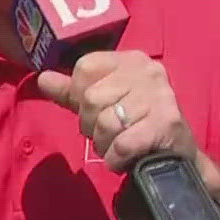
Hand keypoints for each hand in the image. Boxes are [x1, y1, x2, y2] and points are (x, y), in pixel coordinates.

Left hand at [35, 51, 204, 174]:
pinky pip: (122, 144)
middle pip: (91, 97)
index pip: (85, 67)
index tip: (96, 111)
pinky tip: (125, 159)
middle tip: (109, 135)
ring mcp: (160, 96)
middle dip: (92, 126)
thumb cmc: (136, 125)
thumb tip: (42, 78)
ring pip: (105, 123)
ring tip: (118, 146)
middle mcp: (148, 71)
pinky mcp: (167, 123)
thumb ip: (72, 92)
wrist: (177, 156)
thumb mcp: (103, 104)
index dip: (80, 96)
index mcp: (130, 60)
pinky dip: (116, 159)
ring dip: (104, 145)